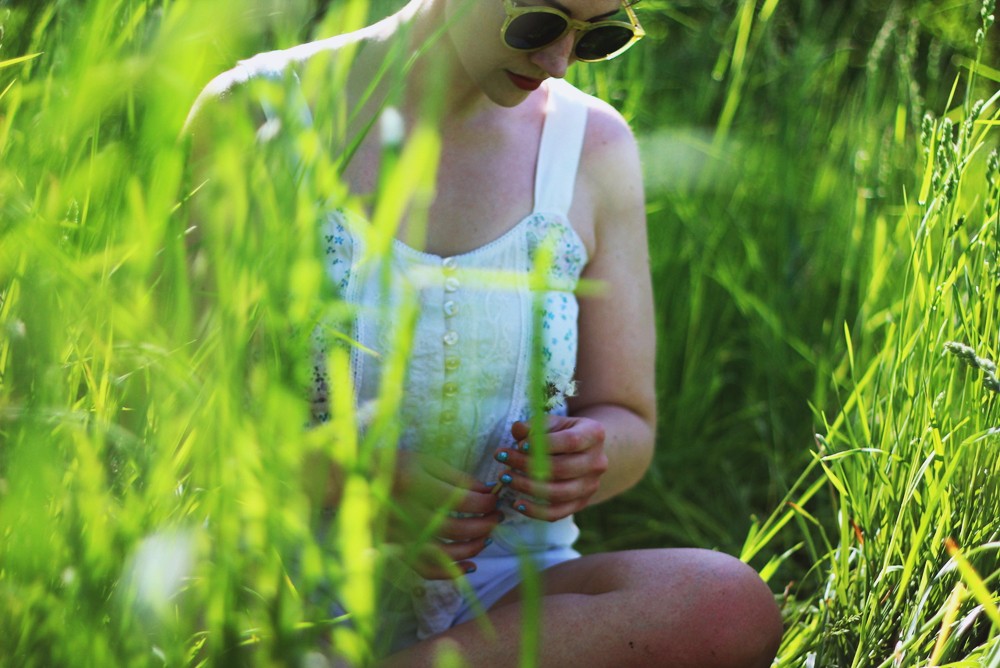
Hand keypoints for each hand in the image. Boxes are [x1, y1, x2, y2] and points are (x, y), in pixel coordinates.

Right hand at [388, 451, 501, 579]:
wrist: (351, 484)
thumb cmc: (391, 466)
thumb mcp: (423, 461)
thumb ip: (455, 477)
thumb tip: (486, 491)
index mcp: (415, 485)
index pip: (462, 500)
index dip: (485, 502)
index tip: (495, 499)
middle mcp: (409, 514)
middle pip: (457, 528)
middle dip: (484, 524)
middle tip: (497, 517)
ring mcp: (402, 535)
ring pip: (445, 553)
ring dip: (472, 548)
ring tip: (487, 537)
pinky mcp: (397, 550)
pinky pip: (426, 569)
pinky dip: (451, 572)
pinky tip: (470, 565)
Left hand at [494, 416, 607, 521]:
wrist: (583, 451)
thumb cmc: (562, 432)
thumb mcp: (551, 422)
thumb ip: (534, 425)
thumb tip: (518, 430)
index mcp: (594, 435)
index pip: (570, 441)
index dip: (544, 443)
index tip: (520, 444)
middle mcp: (597, 462)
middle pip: (561, 468)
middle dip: (527, 464)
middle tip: (502, 457)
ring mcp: (591, 486)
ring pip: (558, 493)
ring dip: (527, 486)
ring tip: (505, 477)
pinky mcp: (581, 503)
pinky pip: (557, 513)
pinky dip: (535, 511)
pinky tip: (516, 503)